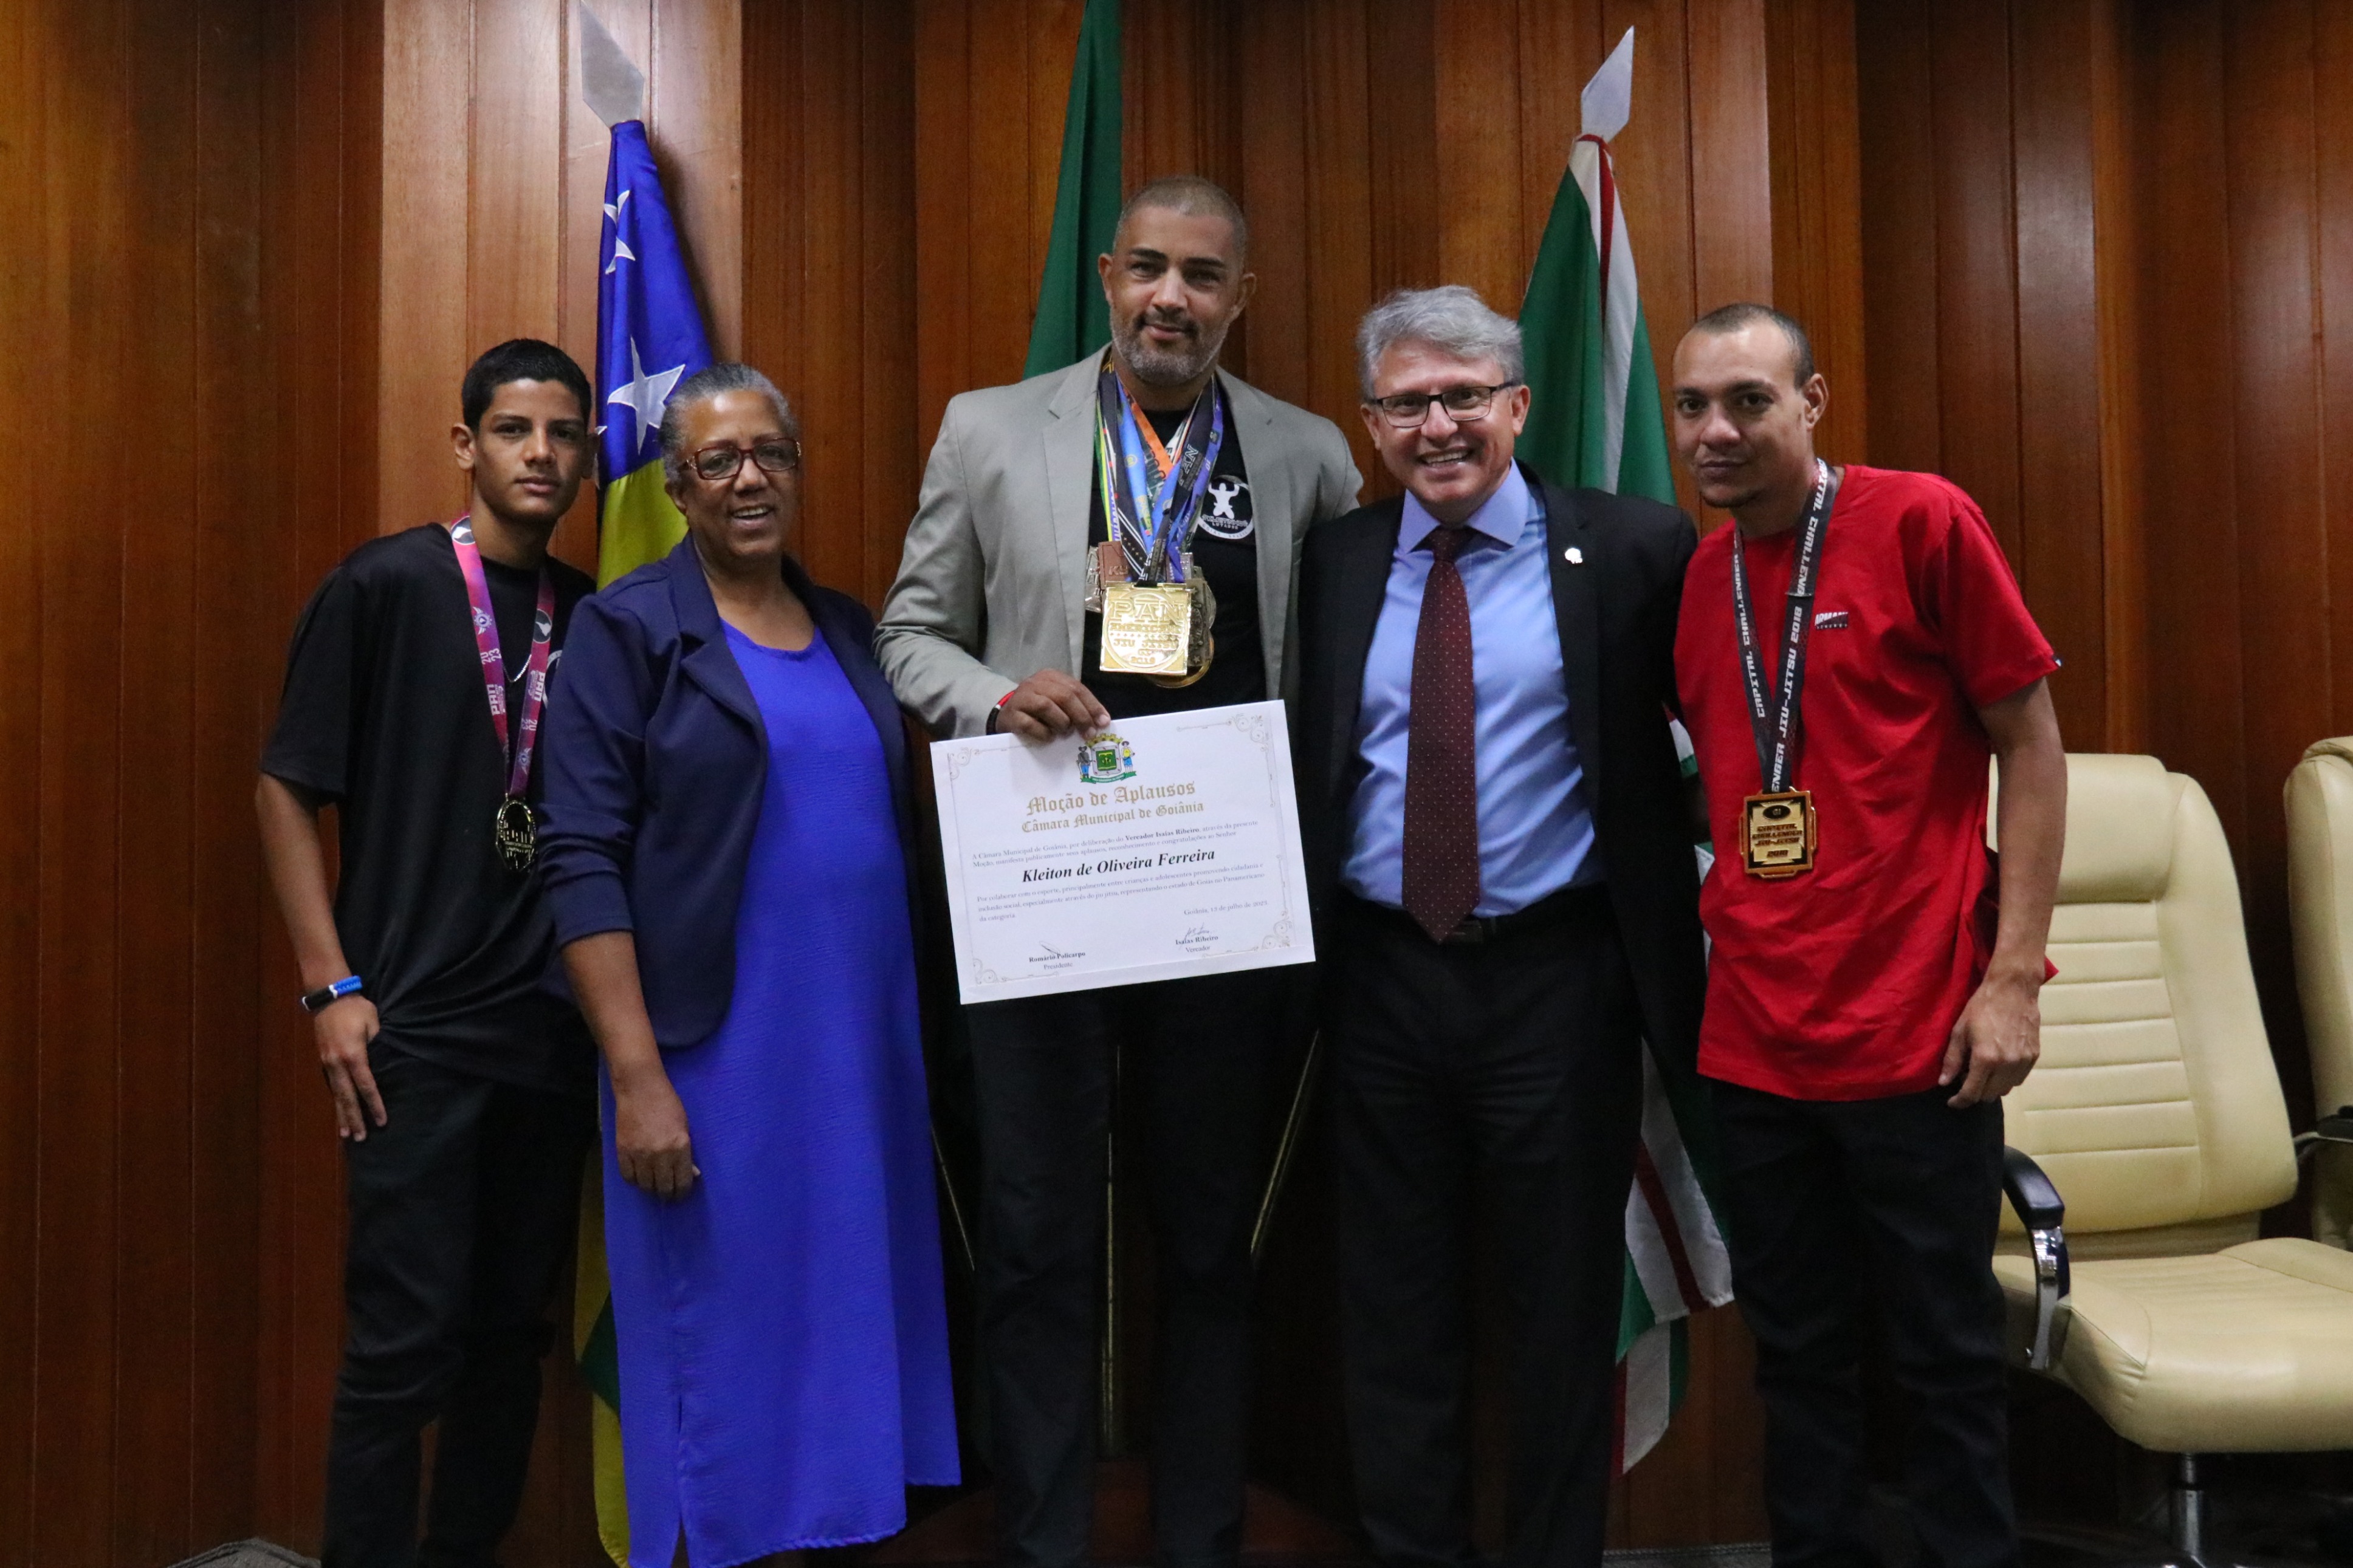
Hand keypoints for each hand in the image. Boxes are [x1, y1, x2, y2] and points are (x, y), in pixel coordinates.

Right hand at [314, 996, 385, 1140]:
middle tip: (361, 1138)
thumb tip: (384, 1064)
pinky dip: (336, 1100)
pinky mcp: (323, 1060)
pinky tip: (340, 1112)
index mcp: (353, 1056)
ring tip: (346, 1133)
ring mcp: (328, 1063)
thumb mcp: (374, 1023)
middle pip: (347, 1097)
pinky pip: (331, 1086)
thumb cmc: (356, 1008)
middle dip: (355, 1118)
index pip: (366, 1086)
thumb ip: (379, 1045)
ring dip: (342, 1114)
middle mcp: (338, 1064)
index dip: (375, 1105)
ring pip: (336, 1094)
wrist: (329, 997)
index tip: (382, 1121)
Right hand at [613, 1070, 698, 1199]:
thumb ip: (687, 1153)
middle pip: (663, 1187)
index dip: (682, 1192)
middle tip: (668, 1195)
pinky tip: (639, 1177)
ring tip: (654, 1186)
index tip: (681, 1195)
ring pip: (645, 1185)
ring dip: (651, 1188)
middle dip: (667, 1195)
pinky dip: (634, 1180)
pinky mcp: (623, 1151)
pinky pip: (628, 1176)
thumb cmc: (667, 1104)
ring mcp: (640, 1154)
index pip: (682, 1181)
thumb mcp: (684, 1127)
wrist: (639, 1089)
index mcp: (680, 1146)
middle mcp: (660, 1154)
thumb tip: (692, 1174)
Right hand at [994, 669, 1108, 741]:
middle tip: (1089, 733)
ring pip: (1047, 706)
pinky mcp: (1011, 715)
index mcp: (1050, 677)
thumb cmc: (1037, 711)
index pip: (1077, 688)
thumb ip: (1076, 707)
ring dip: (1061, 723)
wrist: (1007, 716)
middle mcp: (1035, 683)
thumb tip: (1101, 722)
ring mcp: (1021, 698)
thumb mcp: (1057, 703)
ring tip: (1065, 733)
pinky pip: (1030, 724)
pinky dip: (1043, 733)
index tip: (1104, 722)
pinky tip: (1049, 738)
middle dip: (1081, 716)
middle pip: (1064, 696)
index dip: (1092, 705)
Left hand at [1940, 969, 2041, 1107]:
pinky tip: (1998, 1066)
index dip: (1960, 1101)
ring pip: (2005, 1090)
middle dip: (1975, 1093)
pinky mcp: (2034, 1056)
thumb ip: (1952, 1059)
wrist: (2013, 990)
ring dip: (1991, 1087)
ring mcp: (2023, 1062)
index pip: (1972, 1093)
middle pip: (1989, 1095)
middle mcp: (2007, 1065)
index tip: (1953, 1102)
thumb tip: (1944, 1083)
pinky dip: (2006, 1079)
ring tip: (1982, 1071)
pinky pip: (2018, 1079)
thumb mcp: (1960, 1031)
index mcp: (1986, 1059)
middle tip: (1965, 1079)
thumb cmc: (1982, 1007)